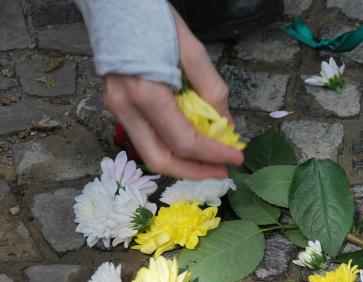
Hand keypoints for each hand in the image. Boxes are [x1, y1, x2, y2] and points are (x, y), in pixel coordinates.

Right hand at [102, 8, 242, 178]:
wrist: (114, 2)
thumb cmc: (152, 18)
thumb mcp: (192, 51)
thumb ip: (211, 90)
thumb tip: (225, 124)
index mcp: (145, 94)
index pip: (185, 142)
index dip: (214, 155)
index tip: (237, 158)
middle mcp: (125, 108)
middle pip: (161, 159)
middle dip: (195, 171)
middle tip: (222, 171)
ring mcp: (117, 108)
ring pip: (150, 153)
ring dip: (183, 163)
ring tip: (210, 162)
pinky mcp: (118, 105)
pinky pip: (146, 137)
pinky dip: (171, 146)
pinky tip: (192, 143)